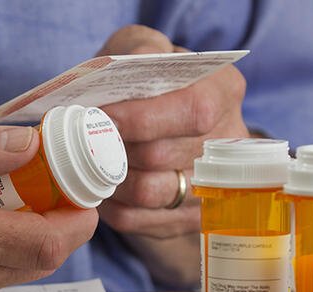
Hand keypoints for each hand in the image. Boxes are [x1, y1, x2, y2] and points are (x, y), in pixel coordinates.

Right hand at [0, 119, 96, 291]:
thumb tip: (26, 146)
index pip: (44, 243)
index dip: (78, 219)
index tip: (85, 191)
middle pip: (40, 260)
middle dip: (59, 222)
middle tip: (51, 184)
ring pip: (18, 272)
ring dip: (29, 236)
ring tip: (11, 198)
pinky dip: (1, 252)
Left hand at [96, 25, 248, 284]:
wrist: (160, 125)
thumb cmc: (146, 84)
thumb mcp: (143, 50)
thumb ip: (139, 51)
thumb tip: (130, 70)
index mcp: (222, 91)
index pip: (192, 110)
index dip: (141, 118)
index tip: (102, 117)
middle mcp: (227, 142)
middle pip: (163, 155)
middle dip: (115, 147)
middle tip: (85, 139)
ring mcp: (213, 186)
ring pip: (149, 192)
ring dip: (109, 177)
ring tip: (92, 160)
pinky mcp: (189, 219)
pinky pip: (139, 220)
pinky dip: (111, 203)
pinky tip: (103, 184)